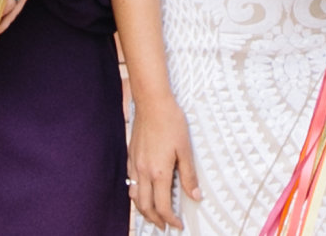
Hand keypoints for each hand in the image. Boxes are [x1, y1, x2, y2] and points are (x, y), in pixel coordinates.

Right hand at [127, 95, 201, 230]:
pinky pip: (130, 182)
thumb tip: (195, 196)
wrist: (152, 103)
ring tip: (152, 214)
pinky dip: (136, 193)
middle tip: (164, 226)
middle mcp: (144, 172)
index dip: (170, 219)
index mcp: (159, 172)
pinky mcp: (131, 156)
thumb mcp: (185, 149)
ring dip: (143, 209)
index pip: (162, 206)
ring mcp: (135, 164)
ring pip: (134, 196)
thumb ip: (189, 175)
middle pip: (145, 206)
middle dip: (154, 220)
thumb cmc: (171, 122)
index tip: (177, 225)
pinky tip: (142, 191)